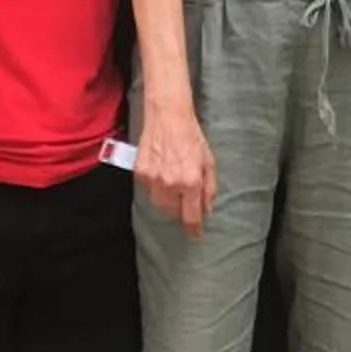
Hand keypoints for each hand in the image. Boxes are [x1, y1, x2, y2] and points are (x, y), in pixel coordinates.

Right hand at [137, 100, 216, 236]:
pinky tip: (162, 173)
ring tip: (173, 184)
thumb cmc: (191, 136)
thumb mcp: (209, 162)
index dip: (193, 229)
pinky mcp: (140, 172)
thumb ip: (209, 188)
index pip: (191, 216)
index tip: (195, 235)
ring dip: (168, 201)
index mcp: (191, 182)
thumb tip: (207, 208)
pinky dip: (156, 187)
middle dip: (180, 210)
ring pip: (159, 203)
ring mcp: (153, 179)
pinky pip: (149, 190)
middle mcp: (171, 183)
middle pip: (173, 213)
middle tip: (185, 199)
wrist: (168, 116)